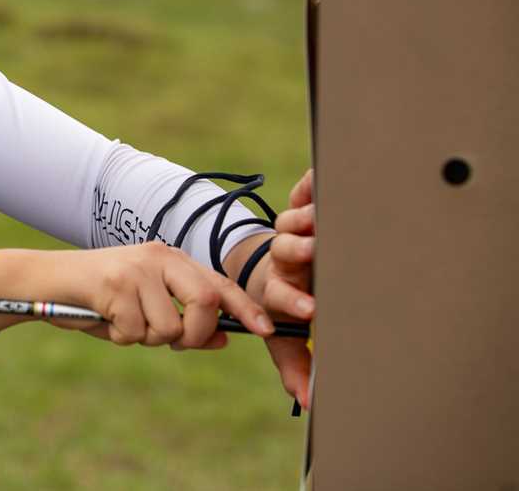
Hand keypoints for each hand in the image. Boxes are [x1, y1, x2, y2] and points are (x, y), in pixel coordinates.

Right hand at [0, 243, 274, 348]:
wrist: (45, 279)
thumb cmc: (98, 298)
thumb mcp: (144, 307)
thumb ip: (183, 320)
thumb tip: (225, 339)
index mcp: (170, 259)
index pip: (219, 283)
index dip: (246, 307)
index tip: (267, 330)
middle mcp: (158, 257)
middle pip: (208, 300)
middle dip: (195, 333)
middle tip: (173, 341)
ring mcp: (137, 269)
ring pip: (169, 327)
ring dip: (146, 339)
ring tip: (121, 322)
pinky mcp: (114, 285)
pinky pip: (136, 332)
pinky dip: (121, 337)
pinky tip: (103, 320)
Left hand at [250, 169, 315, 407]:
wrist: (261, 267)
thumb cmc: (282, 305)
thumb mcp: (285, 334)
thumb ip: (296, 364)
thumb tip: (307, 403)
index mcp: (279, 289)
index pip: (283, 296)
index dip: (295, 302)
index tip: (310, 310)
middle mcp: (283, 259)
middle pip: (286, 252)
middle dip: (299, 251)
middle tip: (312, 249)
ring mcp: (290, 232)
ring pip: (293, 223)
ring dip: (305, 217)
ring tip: (320, 215)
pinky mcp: (299, 208)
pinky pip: (301, 194)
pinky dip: (310, 185)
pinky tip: (320, 178)